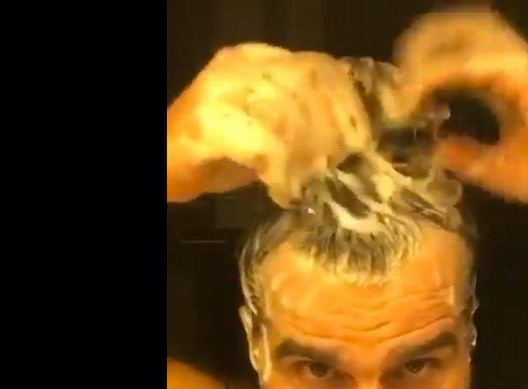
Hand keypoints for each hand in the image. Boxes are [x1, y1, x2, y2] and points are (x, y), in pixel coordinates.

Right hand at [166, 44, 371, 205]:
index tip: (363, 136)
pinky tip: (284, 191)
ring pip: (286, 116)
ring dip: (307, 154)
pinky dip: (280, 172)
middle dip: (330, 130)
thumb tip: (354, 136)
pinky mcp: (206, 124)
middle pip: (306, 88)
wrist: (164, 164)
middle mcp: (238, 67)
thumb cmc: (219, 155)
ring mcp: (219, 91)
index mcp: (257, 59)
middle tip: (340, 164)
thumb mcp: (271, 128)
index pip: (317, 66)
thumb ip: (306, 119)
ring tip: (313, 179)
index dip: (346, 102)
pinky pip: (261, 144)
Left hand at [392, 10, 527, 211]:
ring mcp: (514, 63)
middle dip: (419, 45)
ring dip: (425, 51)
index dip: (422, 65)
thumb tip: (435, 151)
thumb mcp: (494, 168)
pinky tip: (417, 90)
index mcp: (499, 81)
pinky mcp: (520, 71)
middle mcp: (505, 64)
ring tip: (403, 80)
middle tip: (395, 79)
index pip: (455, 53)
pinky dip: (438, 71)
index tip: (398, 98)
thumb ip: (465, 156)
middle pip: (455, 30)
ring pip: (461, 32)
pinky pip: (469, 61)